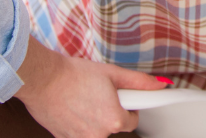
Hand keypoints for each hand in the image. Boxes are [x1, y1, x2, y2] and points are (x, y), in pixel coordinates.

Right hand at [15, 37, 165, 137]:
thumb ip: (140, 82)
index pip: (132, 120)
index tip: (121, 97)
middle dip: (110, 110)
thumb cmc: (77, 75)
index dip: (129, 106)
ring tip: (84, 98)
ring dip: (94, 117)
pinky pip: (80, 133)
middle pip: (113, 125)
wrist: (44, 80)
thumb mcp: (113, 73)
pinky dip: (80, 123)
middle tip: (99, 92)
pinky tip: (73, 107)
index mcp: (113, 119)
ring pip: (96, 130)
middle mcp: (97, 135)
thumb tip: (161, 85)